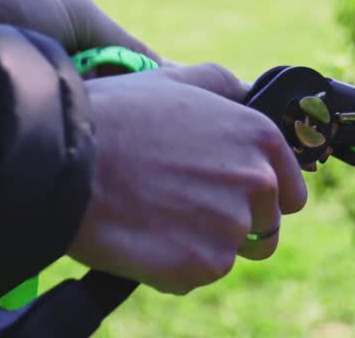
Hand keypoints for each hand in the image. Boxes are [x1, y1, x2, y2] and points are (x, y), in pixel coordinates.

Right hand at [67, 63, 307, 294]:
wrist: (63, 161)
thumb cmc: (116, 116)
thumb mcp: (176, 80)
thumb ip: (223, 86)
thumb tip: (249, 92)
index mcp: (259, 137)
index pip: (291, 191)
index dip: (262, 198)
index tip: (229, 197)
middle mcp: (257, 181)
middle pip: (264, 226)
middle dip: (229, 222)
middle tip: (179, 205)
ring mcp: (233, 225)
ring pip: (228, 251)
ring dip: (199, 243)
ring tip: (156, 215)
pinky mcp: (204, 264)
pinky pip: (197, 275)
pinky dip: (174, 266)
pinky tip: (144, 236)